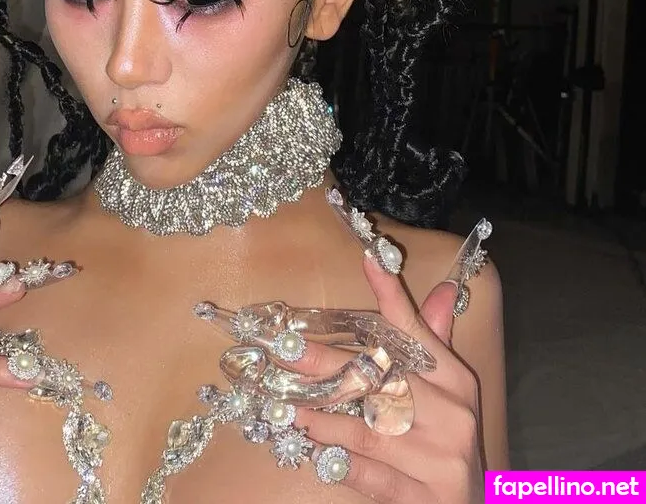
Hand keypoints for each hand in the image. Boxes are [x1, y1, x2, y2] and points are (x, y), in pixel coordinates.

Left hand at [295, 256, 482, 502]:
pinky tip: (311, 449)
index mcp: (456, 381)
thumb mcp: (452, 390)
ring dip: (320, 416)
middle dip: (325, 364)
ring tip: (285, 404)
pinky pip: (370, 477)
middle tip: (283, 351)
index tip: (367, 258)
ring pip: (367, 430)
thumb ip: (435, 340)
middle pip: (379, 379)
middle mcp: (452, 416)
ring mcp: (439, 461)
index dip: (391, 295)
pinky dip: (337, 462)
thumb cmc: (451, 441)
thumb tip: (445, 286)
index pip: (417, 331)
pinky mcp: (424, 500)